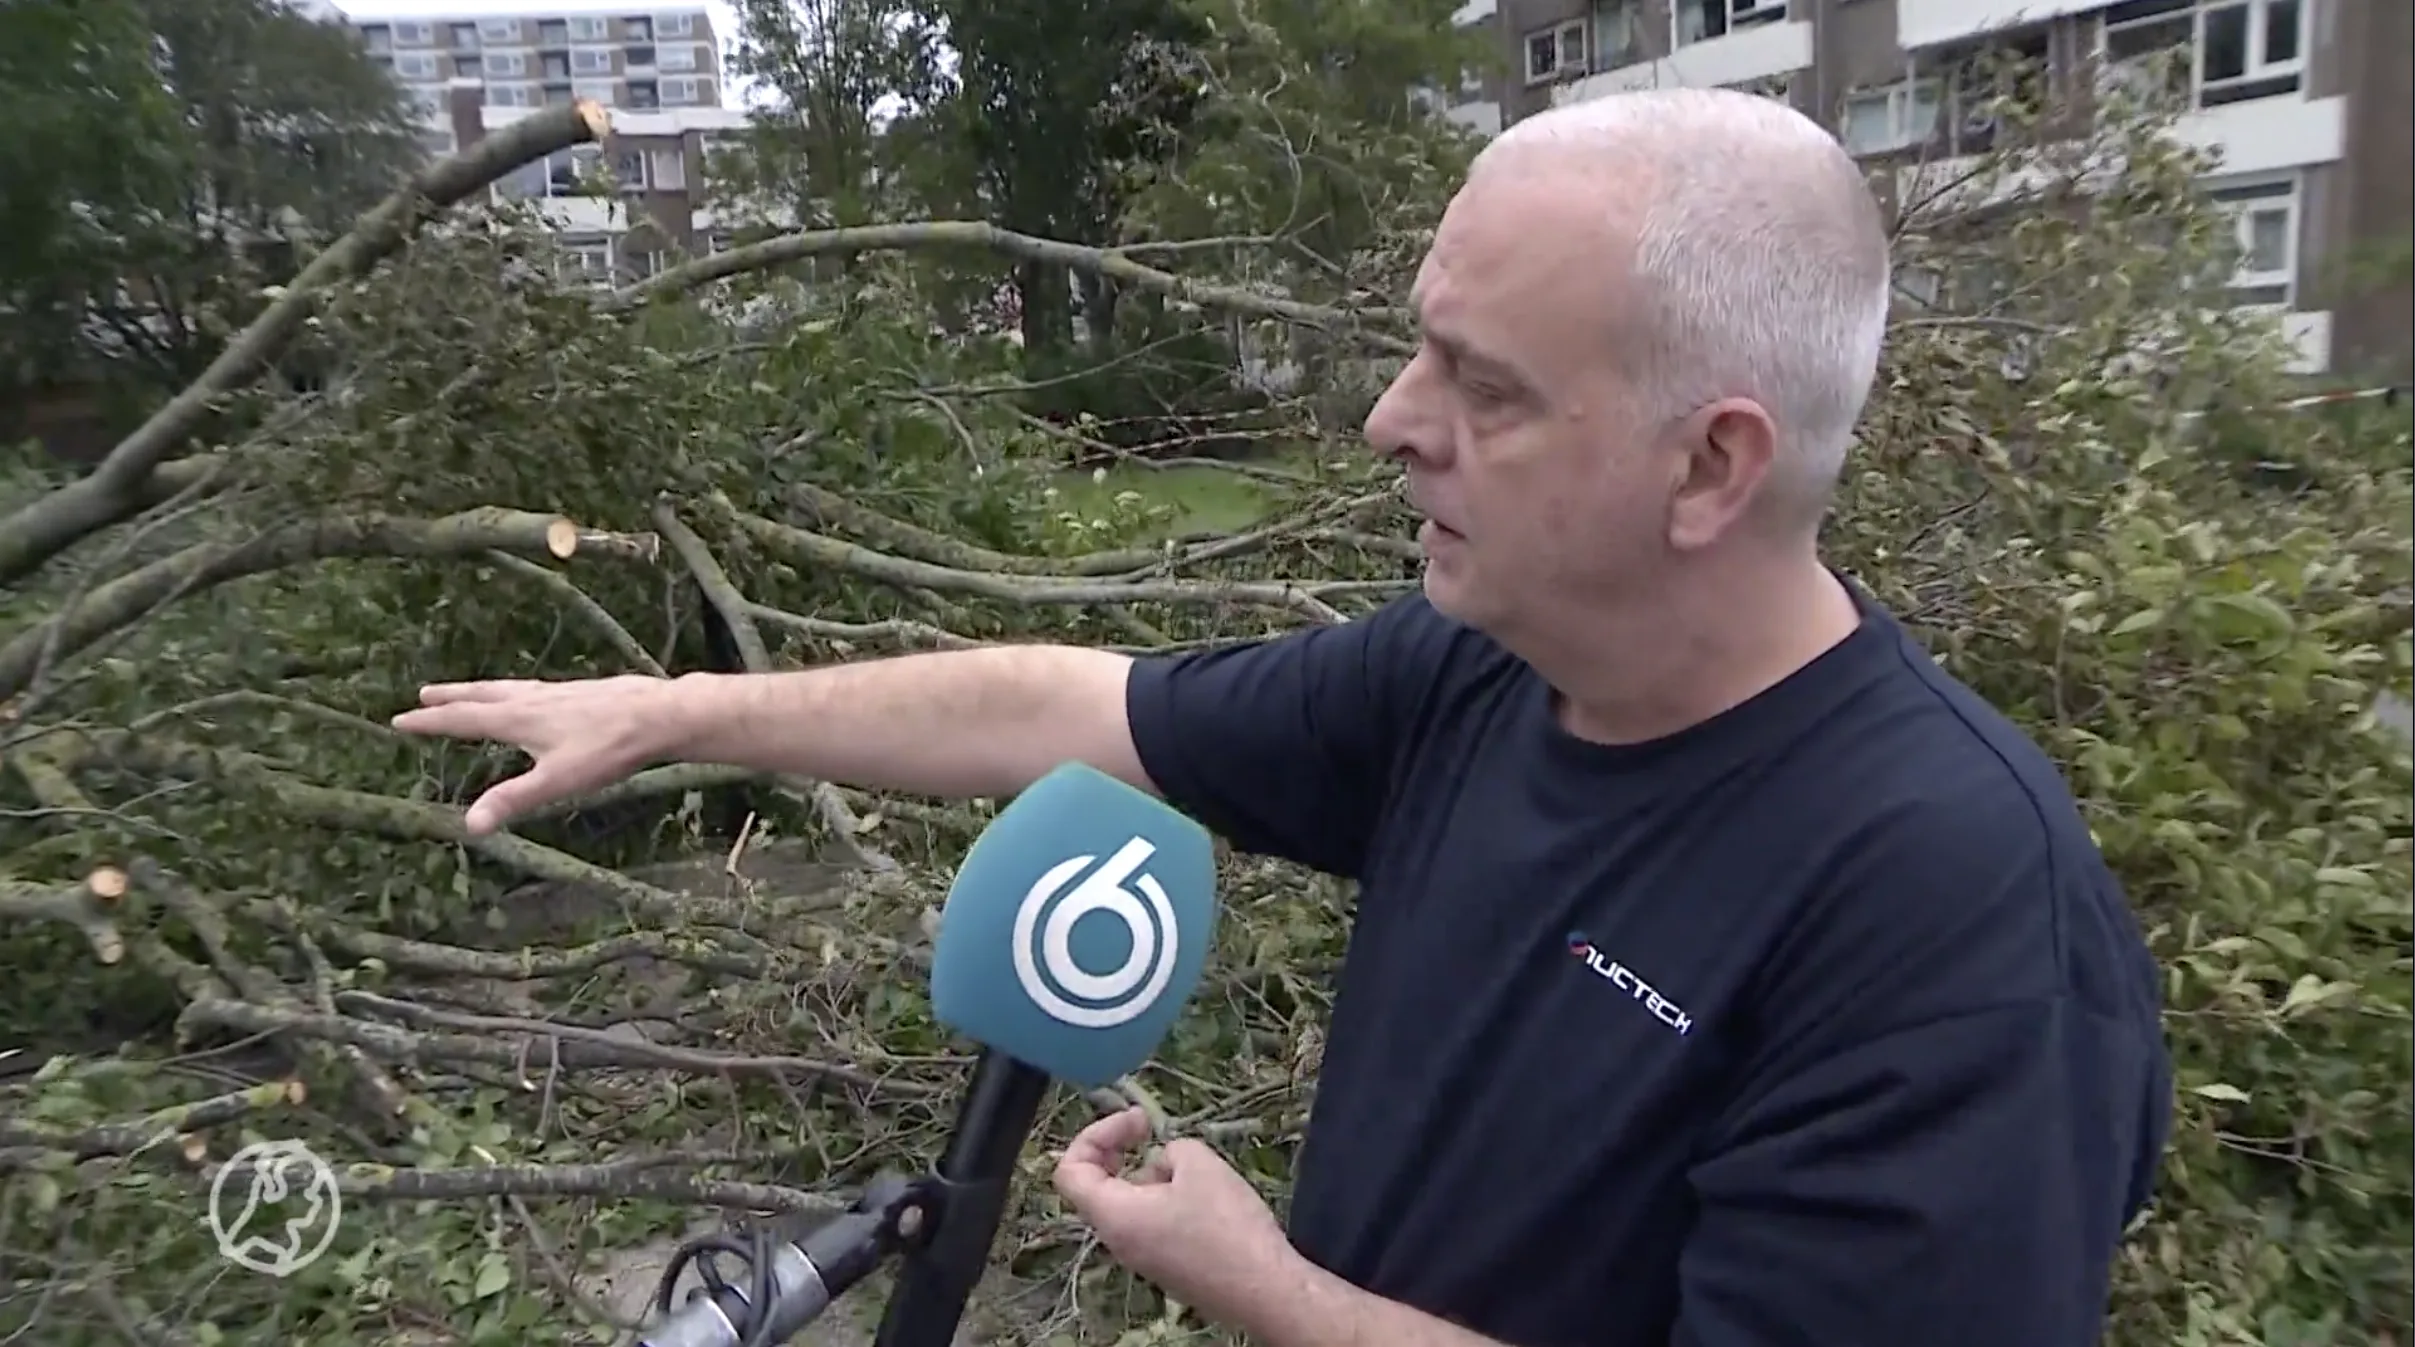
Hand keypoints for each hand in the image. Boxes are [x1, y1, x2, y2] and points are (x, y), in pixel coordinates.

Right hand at [390, 676, 669, 834]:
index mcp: (519, 718)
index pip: (463, 719)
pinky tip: (537, 697)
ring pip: (511, 687)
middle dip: (452, 696)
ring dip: (484, 690)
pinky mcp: (583, 692)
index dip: (431, 722)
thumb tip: (470, 826)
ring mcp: (560, 692)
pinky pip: (538, 688)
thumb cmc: (608, 749)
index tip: (400, 719)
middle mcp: (534, 699)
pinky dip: (520, 691)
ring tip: (473, 690)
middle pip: (483, 694)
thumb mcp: (556, 782)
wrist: (659, 714)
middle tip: (425, 693)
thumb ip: (512, 800)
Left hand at [1051, 1107, 1298, 1326]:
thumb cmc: (1226, 1224)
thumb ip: (1170, 1150)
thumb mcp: (1198, 1164)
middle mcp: (1119, 1241)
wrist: (1265, 1289)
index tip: (1138, 1123)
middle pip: (1097, 1186)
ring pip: (1130, 1203)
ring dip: (1150, 1173)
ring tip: (1194, 1166)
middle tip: (1150, 1129)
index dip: (1094, 1136)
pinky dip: (1166, 1197)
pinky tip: (1206, 1195)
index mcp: (1114, 1216)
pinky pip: (1153, 1222)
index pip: (1069, 1172)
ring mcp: (1143, 1258)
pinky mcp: (1169, 1267)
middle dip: (1119, 1149)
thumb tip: (1165, 1164)